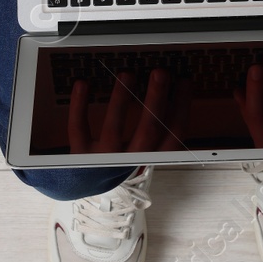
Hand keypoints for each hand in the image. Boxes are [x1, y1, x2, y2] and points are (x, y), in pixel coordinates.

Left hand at [68, 68, 191, 153]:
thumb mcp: (144, 151)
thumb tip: (168, 92)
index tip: (184, 82)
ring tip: (126, 74)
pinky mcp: (79, 154)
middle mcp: (129, 160)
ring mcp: (103, 159)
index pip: (173, 135)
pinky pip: (78, 128)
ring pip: (113, 129)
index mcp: (149, 158)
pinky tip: (83, 84)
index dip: (181, 108)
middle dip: (156, 100)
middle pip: (148, 131)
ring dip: (120, 99)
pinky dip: (78, 106)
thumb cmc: (121, 163)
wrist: (89, 188)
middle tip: (160, 73)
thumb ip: (156, 128)